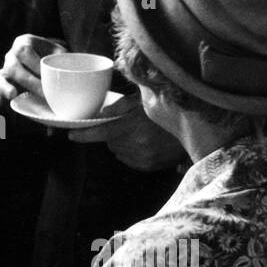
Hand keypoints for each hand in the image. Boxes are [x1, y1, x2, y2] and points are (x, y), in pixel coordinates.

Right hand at [0, 34, 66, 107]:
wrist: (53, 68)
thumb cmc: (59, 61)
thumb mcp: (63, 57)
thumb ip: (67, 65)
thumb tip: (74, 79)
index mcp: (24, 43)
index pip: (23, 50)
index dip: (34, 64)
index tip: (49, 77)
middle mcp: (11, 56)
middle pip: (12, 66)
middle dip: (28, 81)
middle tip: (44, 94)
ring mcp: (4, 72)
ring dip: (3, 86)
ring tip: (13, 95)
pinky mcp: (1, 88)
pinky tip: (1, 104)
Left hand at [67, 93, 183, 170]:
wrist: (196, 128)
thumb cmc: (168, 110)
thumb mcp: (144, 100)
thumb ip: (120, 106)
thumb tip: (100, 114)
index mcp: (132, 126)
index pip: (100, 132)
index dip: (83, 134)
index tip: (71, 134)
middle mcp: (136, 144)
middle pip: (110, 142)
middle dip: (113, 133)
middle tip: (126, 124)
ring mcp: (143, 157)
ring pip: (119, 152)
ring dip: (122, 143)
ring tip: (140, 132)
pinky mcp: (150, 166)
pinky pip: (130, 160)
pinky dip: (132, 152)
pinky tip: (145, 143)